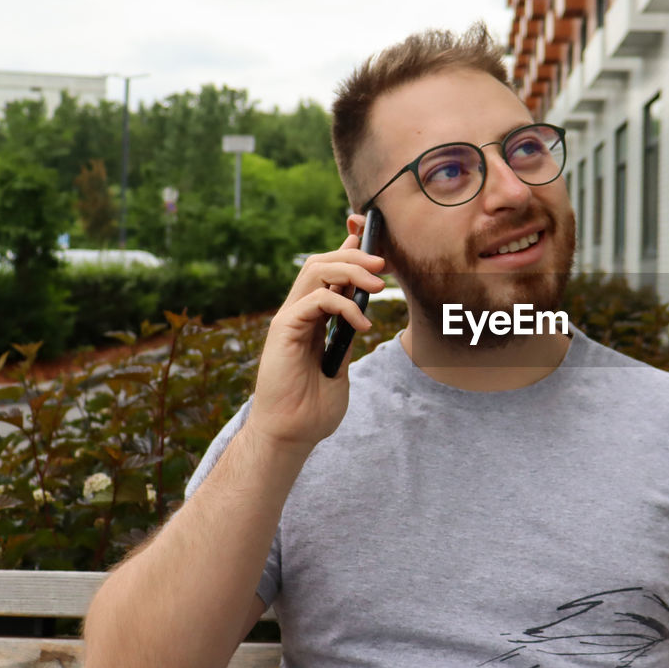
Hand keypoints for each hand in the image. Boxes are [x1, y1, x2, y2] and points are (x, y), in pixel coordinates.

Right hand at [244, 233, 385, 453]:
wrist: (293, 434)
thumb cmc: (315, 406)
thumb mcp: (341, 362)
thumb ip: (347, 334)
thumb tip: (363, 310)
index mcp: (313, 316)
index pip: (328, 269)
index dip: (347, 245)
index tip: (368, 234)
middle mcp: (298, 311)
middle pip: (322, 261)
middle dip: (355, 254)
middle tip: (384, 266)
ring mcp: (290, 318)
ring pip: (316, 270)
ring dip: (351, 270)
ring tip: (378, 286)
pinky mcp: (284, 329)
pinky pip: (316, 300)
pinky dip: (344, 305)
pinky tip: (362, 324)